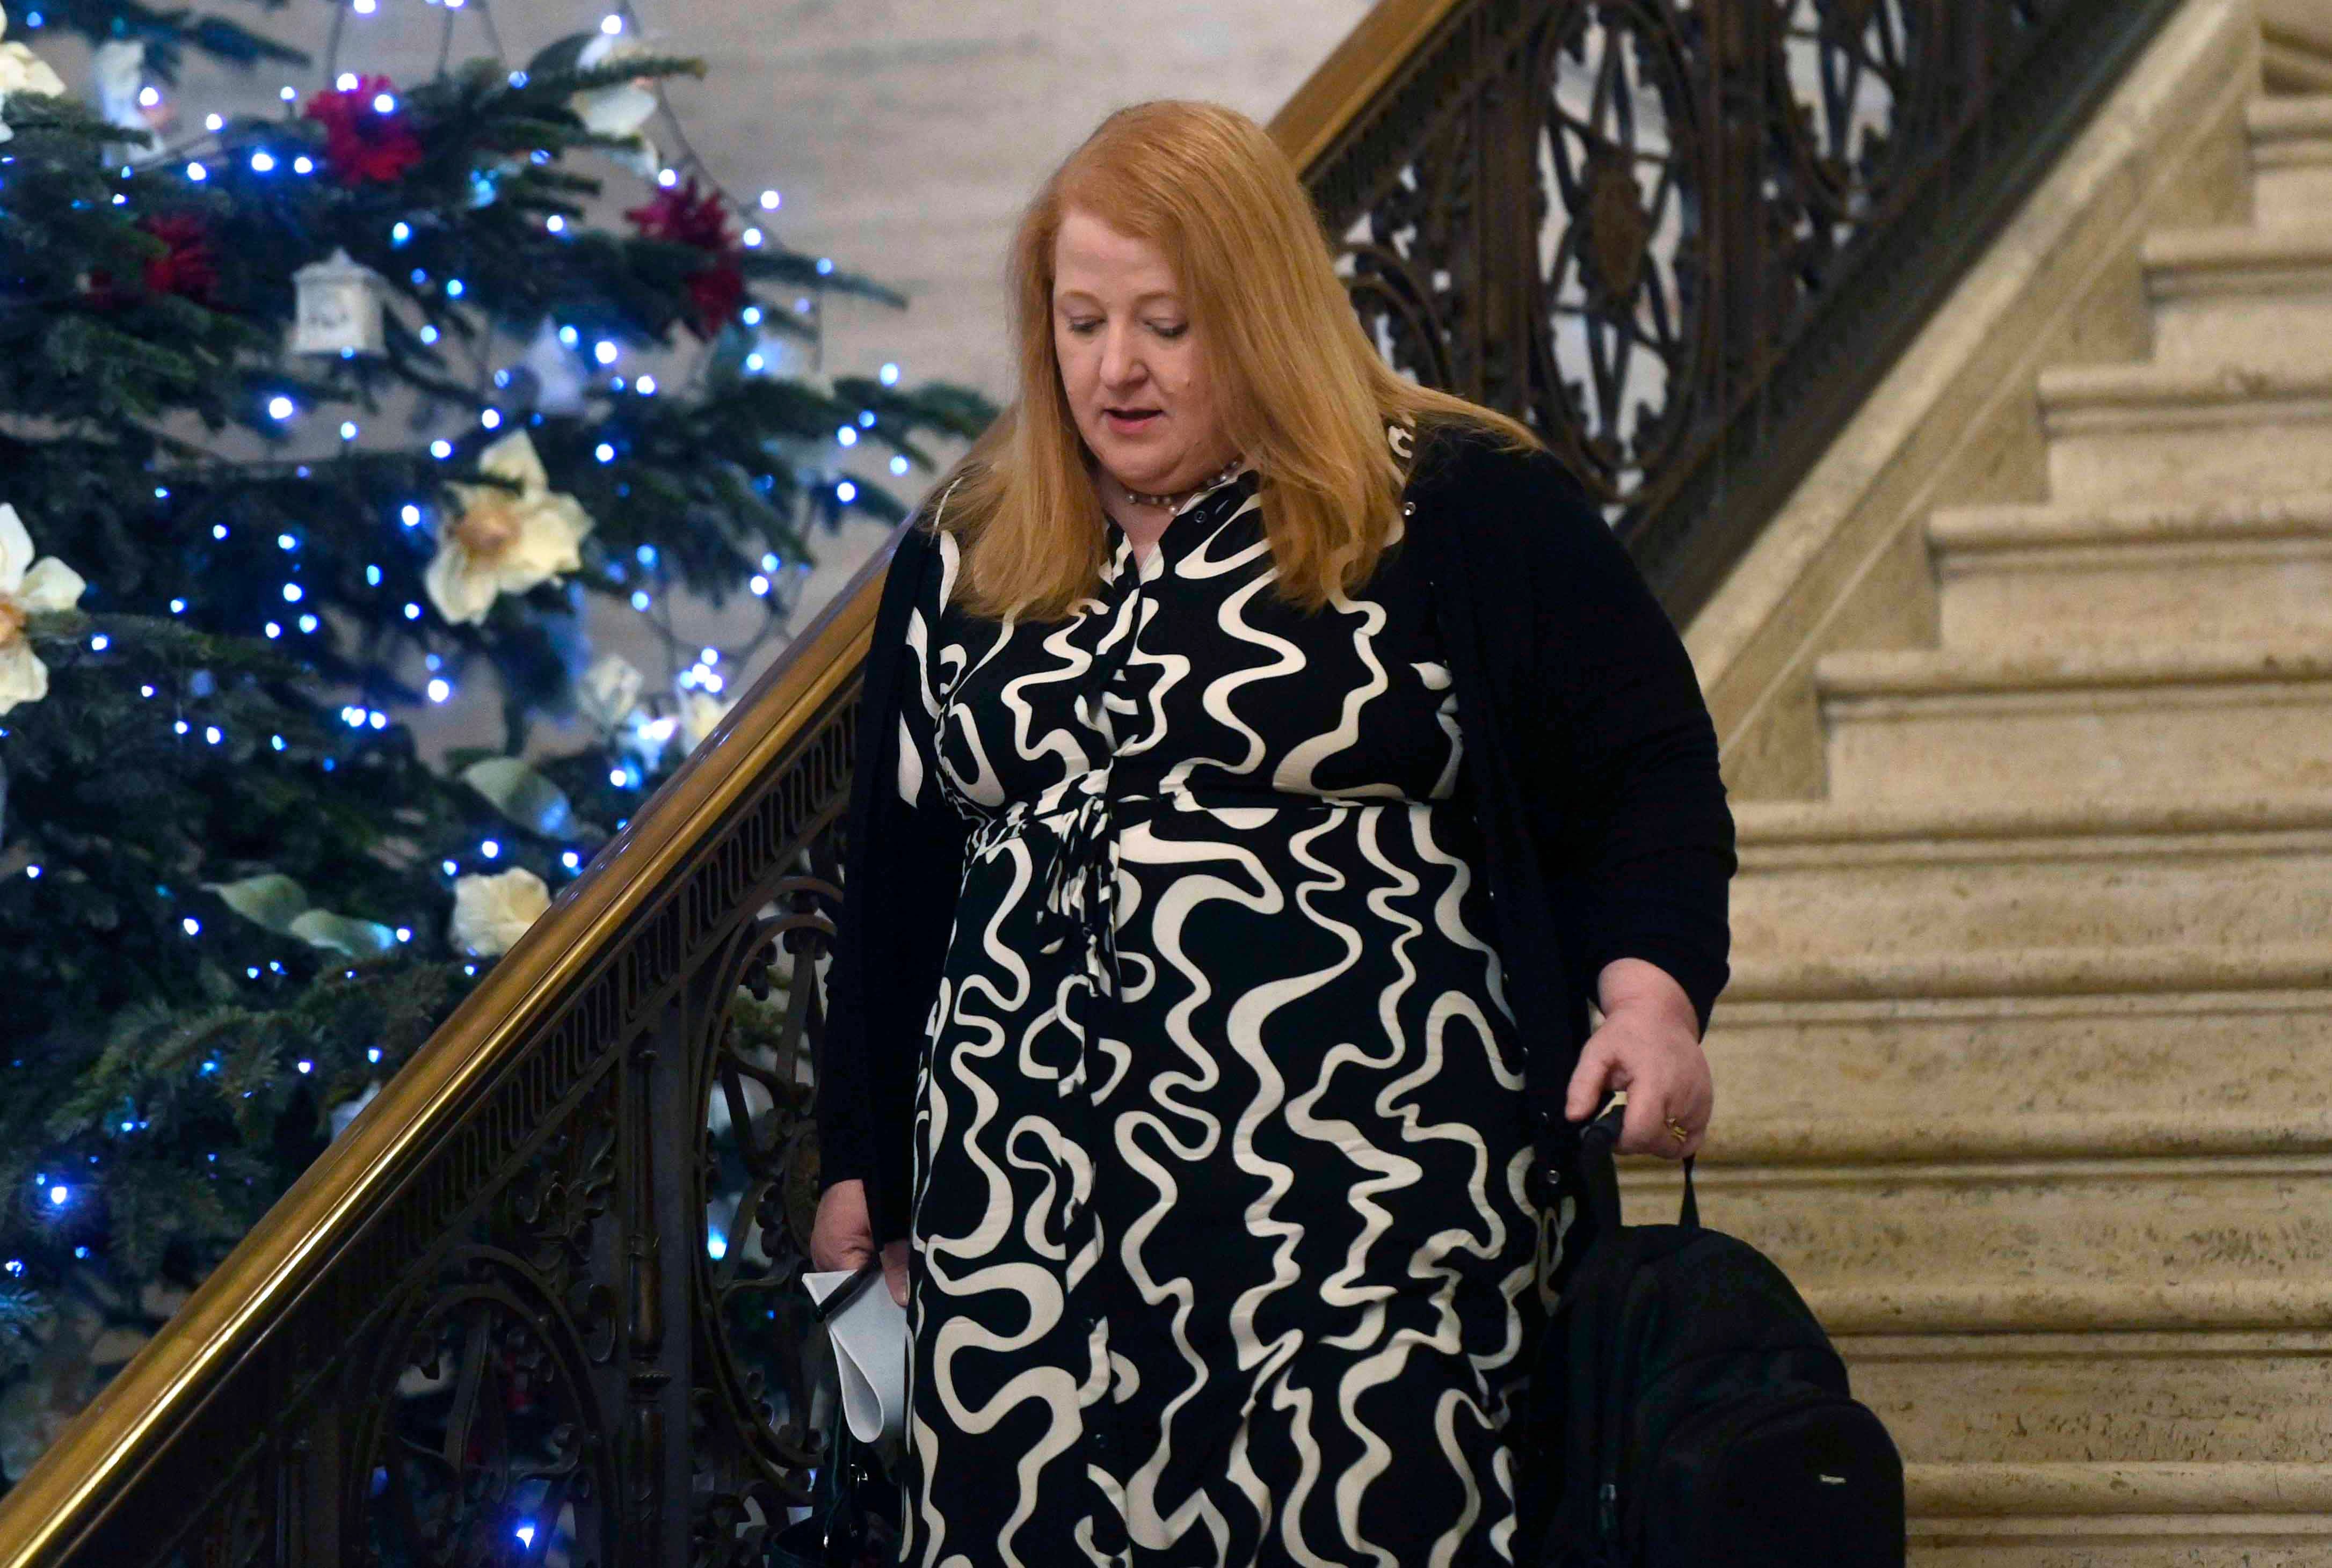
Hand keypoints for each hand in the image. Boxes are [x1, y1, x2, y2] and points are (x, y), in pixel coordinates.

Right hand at [812, 1177, 911, 1306]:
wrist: (856, 1155)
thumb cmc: (869, 1190)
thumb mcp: (887, 1227)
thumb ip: (894, 1262)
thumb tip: (902, 1300)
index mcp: (831, 1258)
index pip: (852, 1296)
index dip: (876, 1305)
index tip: (898, 1315)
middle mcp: (824, 1259)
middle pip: (853, 1288)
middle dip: (878, 1293)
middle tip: (906, 1303)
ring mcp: (829, 1249)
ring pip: (856, 1275)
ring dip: (877, 1277)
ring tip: (903, 1288)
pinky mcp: (837, 1239)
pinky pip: (855, 1260)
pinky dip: (872, 1264)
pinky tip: (893, 1267)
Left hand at [1563, 958, 1712, 1159]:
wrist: (1660, 1014)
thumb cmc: (1626, 1033)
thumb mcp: (1596, 1052)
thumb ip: (1583, 1085)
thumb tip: (1575, 1118)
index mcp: (1655, 1082)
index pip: (1643, 1133)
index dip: (1622, 1142)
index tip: (1608, 1131)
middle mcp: (1684, 1094)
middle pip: (1658, 1144)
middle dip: (1635, 1141)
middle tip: (1620, 1119)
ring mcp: (1701, 1100)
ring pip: (1675, 1145)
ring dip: (1654, 1140)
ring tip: (1640, 1112)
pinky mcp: (1708, 1103)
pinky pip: (1694, 1137)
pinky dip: (1676, 1138)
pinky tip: (1660, 1121)